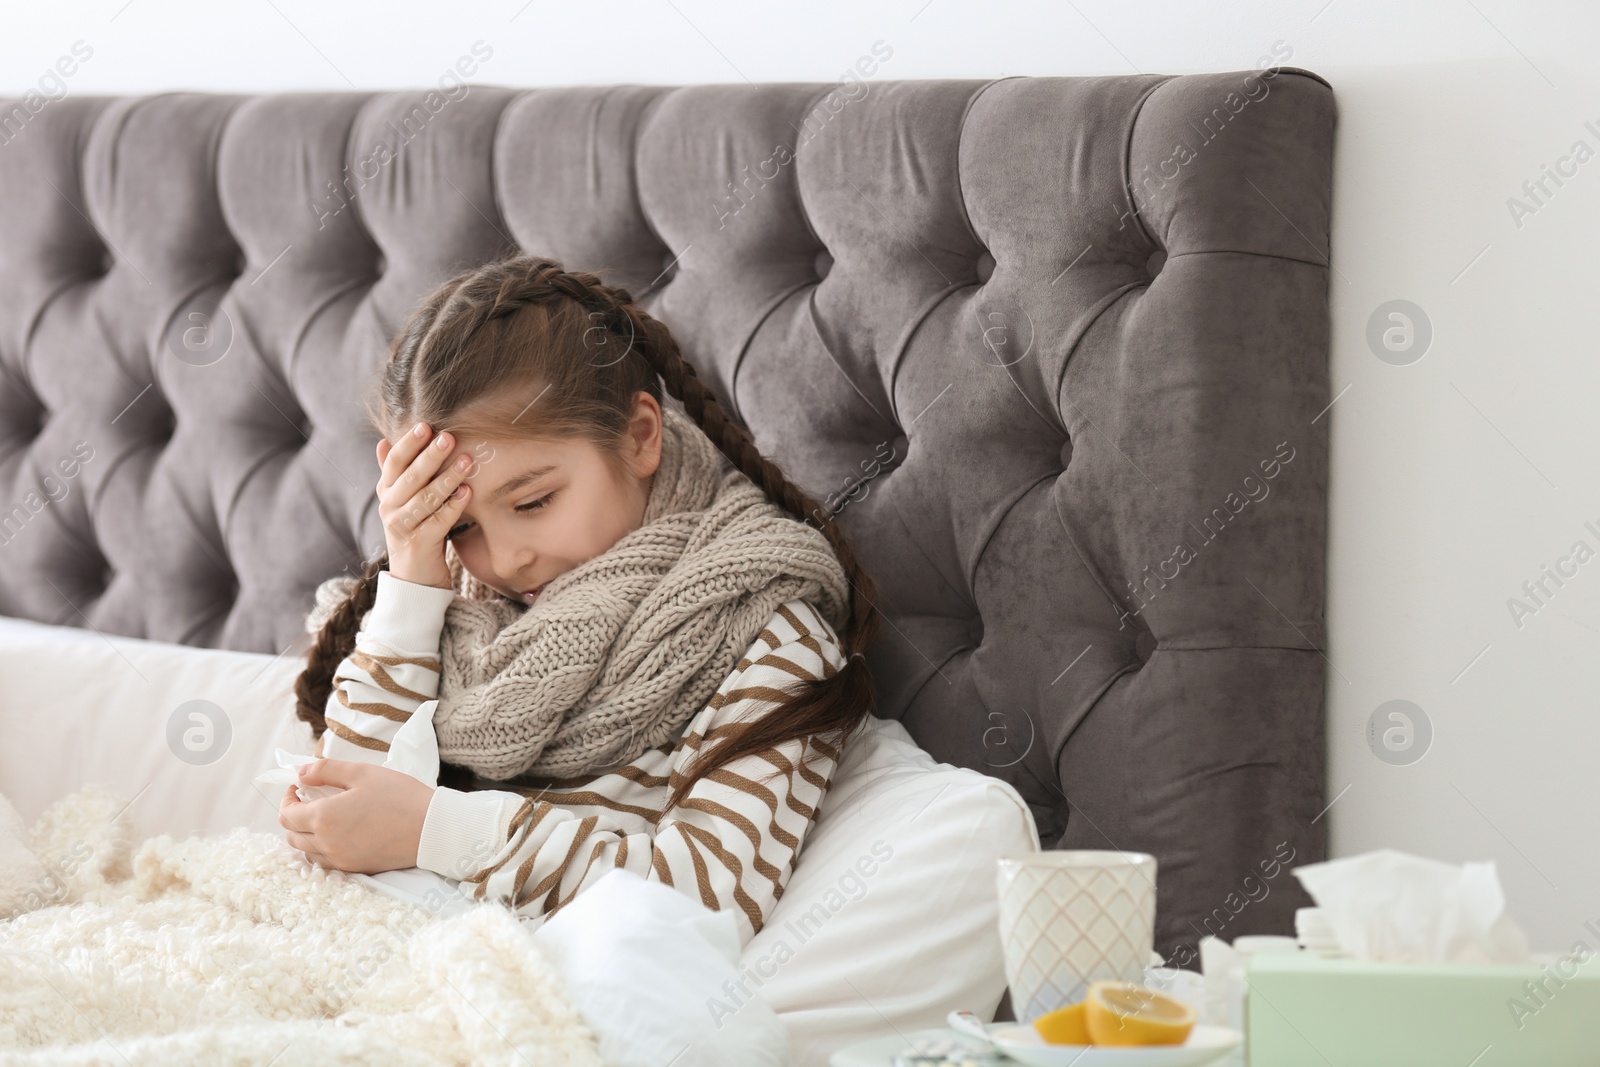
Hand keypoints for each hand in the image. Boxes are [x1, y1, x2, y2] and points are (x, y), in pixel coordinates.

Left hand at [279, 759, 434, 873]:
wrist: (431, 828)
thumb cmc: (400, 796)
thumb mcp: (362, 773)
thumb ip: (326, 770)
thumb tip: (301, 773)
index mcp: (324, 818)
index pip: (287, 815)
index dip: (288, 798)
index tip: (299, 786)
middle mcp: (327, 843)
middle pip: (292, 835)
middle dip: (293, 816)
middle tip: (308, 800)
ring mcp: (340, 859)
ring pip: (306, 851)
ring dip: (305, 834)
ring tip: (322, 817)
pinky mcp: (355, 868)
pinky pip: (325, 862)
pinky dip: (321, 849)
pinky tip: (336, 835)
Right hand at [375, 421, 475, 589]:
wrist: (414, 578)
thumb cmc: (415, 530)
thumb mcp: (401, 501)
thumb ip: (394, 473)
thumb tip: (383, 441)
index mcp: (386, 493)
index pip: (394, 463)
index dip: (408, 443)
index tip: (425, 425)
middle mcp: (389, 508)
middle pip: (411, 477)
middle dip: (430, 456)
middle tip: (450, 437)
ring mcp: (402, 527)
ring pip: (426, 498)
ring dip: (448, 478)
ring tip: (468, 462)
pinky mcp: (420, 544)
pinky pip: (439, 521)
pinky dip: (454, 505)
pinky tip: (468, 492)